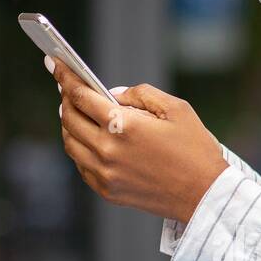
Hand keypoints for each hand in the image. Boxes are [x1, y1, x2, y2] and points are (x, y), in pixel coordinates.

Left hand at [48, 57, 227, 223]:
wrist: (205, 195)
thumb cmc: (196, 150)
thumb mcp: (176, 109)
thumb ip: (141, 94)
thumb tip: (113, 93)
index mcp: (124, 125)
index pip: (81, 95)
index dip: (65, 77)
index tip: (55, 64)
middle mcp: (108, 150)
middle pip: (69, 118)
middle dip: (66, 98)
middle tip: (68, 88)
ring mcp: (105, 173)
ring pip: (71, 143)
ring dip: (69, 125)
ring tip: (75, 112)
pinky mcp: (108, 191)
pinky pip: (81, 166)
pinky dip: (79, 149)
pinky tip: (88, 140)